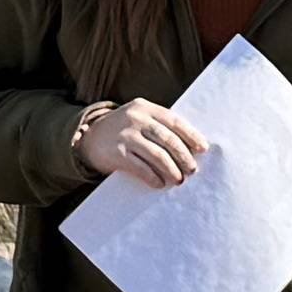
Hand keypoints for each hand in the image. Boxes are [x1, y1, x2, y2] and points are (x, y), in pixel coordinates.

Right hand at [78, 98, 210, 191]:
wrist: (88, 137)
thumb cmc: (123, 130)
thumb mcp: (138, 118)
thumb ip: (159, 125)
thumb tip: (190, 146)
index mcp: (145, 107)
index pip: (174, 121)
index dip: (191, 136)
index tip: (203, 149)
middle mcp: (136, 118)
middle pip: (168, 139)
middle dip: (184, 157)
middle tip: (192, 170)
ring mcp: (125, 136)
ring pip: (157, 155)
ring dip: (172, 169)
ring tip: (179, 179)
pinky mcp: (117, 153)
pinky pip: (141, 168)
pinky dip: (153, 177)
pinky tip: (159, 183)